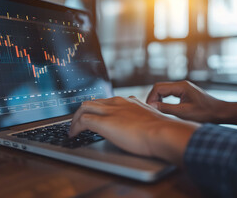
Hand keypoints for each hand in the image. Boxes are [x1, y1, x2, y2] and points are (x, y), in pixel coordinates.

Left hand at [69, 96, 199, 165]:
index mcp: (128, 102)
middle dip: (83, 112)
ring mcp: (110, 111)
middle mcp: (117, 102)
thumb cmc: (161, 130)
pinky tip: (74, 135)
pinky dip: (75, 127)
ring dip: (76, 119)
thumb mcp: (150, 119)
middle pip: (93, 102)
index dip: (97, 110)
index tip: (95, 117)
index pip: (106, 102)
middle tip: (79, 123)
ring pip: (84, 107)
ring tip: (73, 130)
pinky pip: (83, 121)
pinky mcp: (104, 122)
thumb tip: (141, 125)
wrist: (163, 133)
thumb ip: (141, 119)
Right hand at [146, 80, 236, 125]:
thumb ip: (166, 108)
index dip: (151, 98)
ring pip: (164, 90)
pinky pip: (170, 94)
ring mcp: (183, 88)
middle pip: (160, 87)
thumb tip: (151, 106)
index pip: (158, 88)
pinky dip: (164, 100)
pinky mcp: (185, 93)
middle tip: (151, 110)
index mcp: (181, 86)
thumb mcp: (184, 113)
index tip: (149, 109)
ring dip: (158, 99)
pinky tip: (164, 109)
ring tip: (156, 110)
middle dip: (153, 98)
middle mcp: (181, 85)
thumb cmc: (205, 113)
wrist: (221, 113)